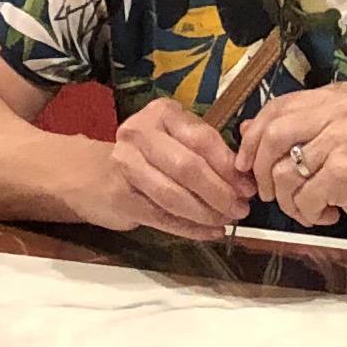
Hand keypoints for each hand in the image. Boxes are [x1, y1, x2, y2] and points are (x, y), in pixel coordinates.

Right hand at [85, 98, 252, 240]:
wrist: (97, 174)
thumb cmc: (151, 155)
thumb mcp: (179, 140)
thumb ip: (212, 151)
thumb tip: (247, 176)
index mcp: (162, 114)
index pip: (202, 140)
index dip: (228, 167)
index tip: (249, 187)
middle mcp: (139, 134)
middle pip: (187, 167)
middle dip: (219, 192)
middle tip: (241, 209)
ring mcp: (124, 165)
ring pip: (173, 196)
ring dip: (205, 213)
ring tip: (226, 220)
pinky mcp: (119, 197)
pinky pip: (161, 217)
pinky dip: (190, 228)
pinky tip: (210, 233)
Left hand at [241, 86, 346, 250]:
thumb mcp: (334, 145)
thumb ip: (294, 133)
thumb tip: (245, 129)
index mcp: (338, 97)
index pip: (276, 108)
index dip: (253, 138)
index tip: (245, 165)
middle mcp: (342, 110)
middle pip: (272, 135)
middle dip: (260, 171)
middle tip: (270, 195)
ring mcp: (345, 139)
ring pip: (282, 172)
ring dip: (289, 201)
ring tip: (311, 208)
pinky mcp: (346, 171)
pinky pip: (301, 197)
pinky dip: (309, 214)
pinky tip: (331, 214)